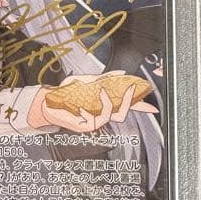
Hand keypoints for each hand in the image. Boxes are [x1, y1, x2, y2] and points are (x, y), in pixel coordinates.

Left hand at [30, 72, 157, 132]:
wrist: (47, 103)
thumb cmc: (64, 94)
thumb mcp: (85, 81)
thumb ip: (103, 77)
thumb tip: (120, 73)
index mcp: (103, 104)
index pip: (125, 104)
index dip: (140, 105)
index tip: (153, 106)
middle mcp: (101, 114)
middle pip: (124, 111)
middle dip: (132, 101)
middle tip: (134, 89)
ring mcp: (95, 121)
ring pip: (114, 115)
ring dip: (112, 102)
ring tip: (105, 91)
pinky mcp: (86, 126)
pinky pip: (98, 119)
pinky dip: (96, 107)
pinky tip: (90, 101)